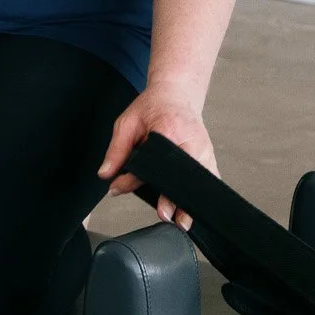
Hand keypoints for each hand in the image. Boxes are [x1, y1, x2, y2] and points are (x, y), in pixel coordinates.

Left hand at [97, 81, 218, 230]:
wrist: (176, 93)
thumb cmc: (152, 106)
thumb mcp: (127, 122)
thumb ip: (116, 149)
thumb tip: (105, 174)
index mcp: (170, 129)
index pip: (157, 161)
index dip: (142, 180)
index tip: (127, 190)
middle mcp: (192, 141)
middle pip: (185, 175)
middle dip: (176, 198)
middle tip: (166, 215)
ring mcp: (204, 149)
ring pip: (200, 181)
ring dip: (191, 201)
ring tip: (182, 221)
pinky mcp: (208, 156)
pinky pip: (207, 179)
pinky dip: (200, 194)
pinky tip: (193, 209)